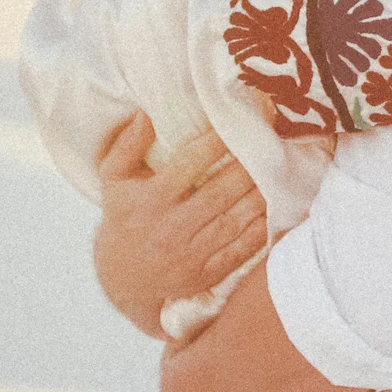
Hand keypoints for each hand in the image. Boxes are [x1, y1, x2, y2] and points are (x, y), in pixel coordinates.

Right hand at [93, 112, 267, 338]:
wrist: (123, 277)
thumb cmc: (123, 217)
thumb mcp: (113, 180)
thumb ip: (126, 146)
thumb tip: (145, 115)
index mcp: (150, 200)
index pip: (190, 164)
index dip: (217, 142)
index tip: (238, 123)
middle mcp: (171, 227)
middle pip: (221, 192)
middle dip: (249, 167)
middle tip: (269, 145)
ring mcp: (191, 254)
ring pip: (236, 220)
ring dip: (261, 196)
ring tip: (278, 173)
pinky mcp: (207, 273)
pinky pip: (242, 249)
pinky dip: (261, 230)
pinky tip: (274, 209)